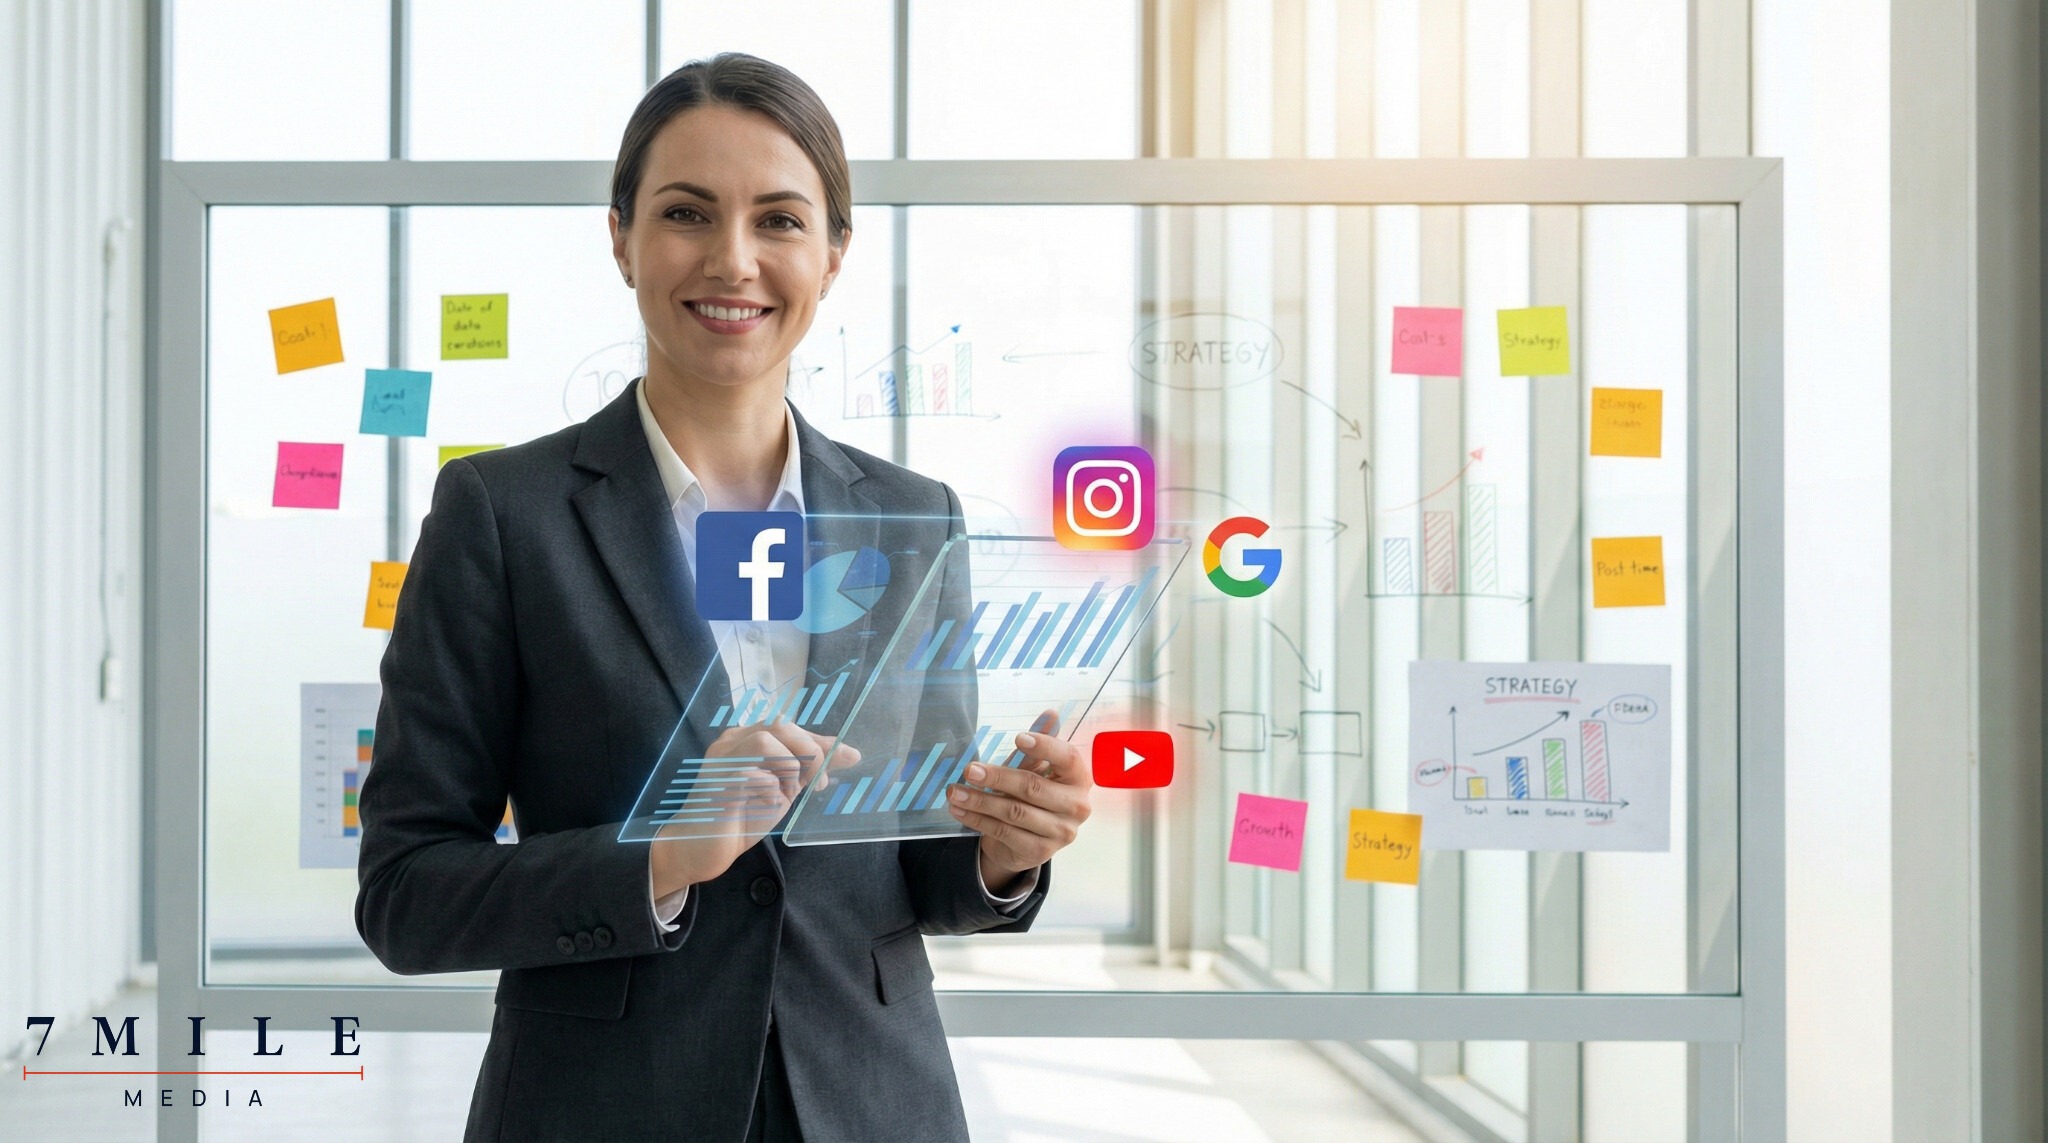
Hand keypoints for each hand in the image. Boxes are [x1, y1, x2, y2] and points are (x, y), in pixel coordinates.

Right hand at [648, 720, 860, 895]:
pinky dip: (772, 790)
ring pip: (769, 740)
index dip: (820, 740)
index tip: (848, 756)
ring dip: (790, 768)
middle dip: (811, 750)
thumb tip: (848, 754)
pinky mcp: (719, 782)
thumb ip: (807, 770)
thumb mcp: (781, 789)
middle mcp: (731, 742)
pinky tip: (766, 806)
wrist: (699, 848)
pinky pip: (758, 775)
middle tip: (820, 781)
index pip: (789, 727)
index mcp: (744, 739)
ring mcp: (722, 759)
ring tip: (784, 795)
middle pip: (781, 725)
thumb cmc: (738, 819)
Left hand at [945, 711, 1091, 894]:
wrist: (1026, 841)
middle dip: (997, 777)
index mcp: (1079, 778)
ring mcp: (1061, 832)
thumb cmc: (1032, 796)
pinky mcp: (1040, 851)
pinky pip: (1004, 832)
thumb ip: (1039, 745)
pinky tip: (960, 810)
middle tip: (969, 770)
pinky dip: (978, 820)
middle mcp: (1077, 806)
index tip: (1018, 737)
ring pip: (1014, 812)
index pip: (1068, 758)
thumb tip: (1050, 713)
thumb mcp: (1034, 769)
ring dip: (980, 801)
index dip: (1045, 746)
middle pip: (1033, 787)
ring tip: (954, 792)